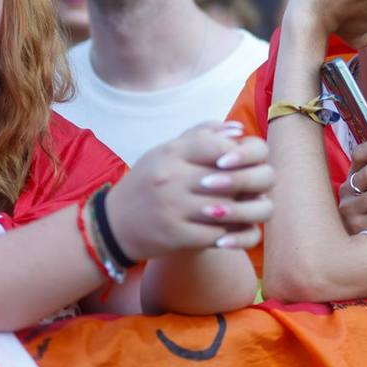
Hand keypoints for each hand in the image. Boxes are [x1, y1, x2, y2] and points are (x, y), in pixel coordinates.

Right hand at [105, 122, 273, 259]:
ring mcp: (173, 208)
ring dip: (241, 209)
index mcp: (171, 153)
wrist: (114, 224)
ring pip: (227, 208)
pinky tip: (230, 228)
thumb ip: (201, 135)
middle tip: (251, 188)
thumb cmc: (148, 182)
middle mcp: (171, 178)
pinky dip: (229, 233)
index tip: (240, 163)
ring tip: (245, 207)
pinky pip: (216, 234)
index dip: (238, 154)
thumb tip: (238, 130)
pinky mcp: (176, 236)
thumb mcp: (166, 150)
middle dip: (246, 184)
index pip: (217, 146)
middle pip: (229, 178)